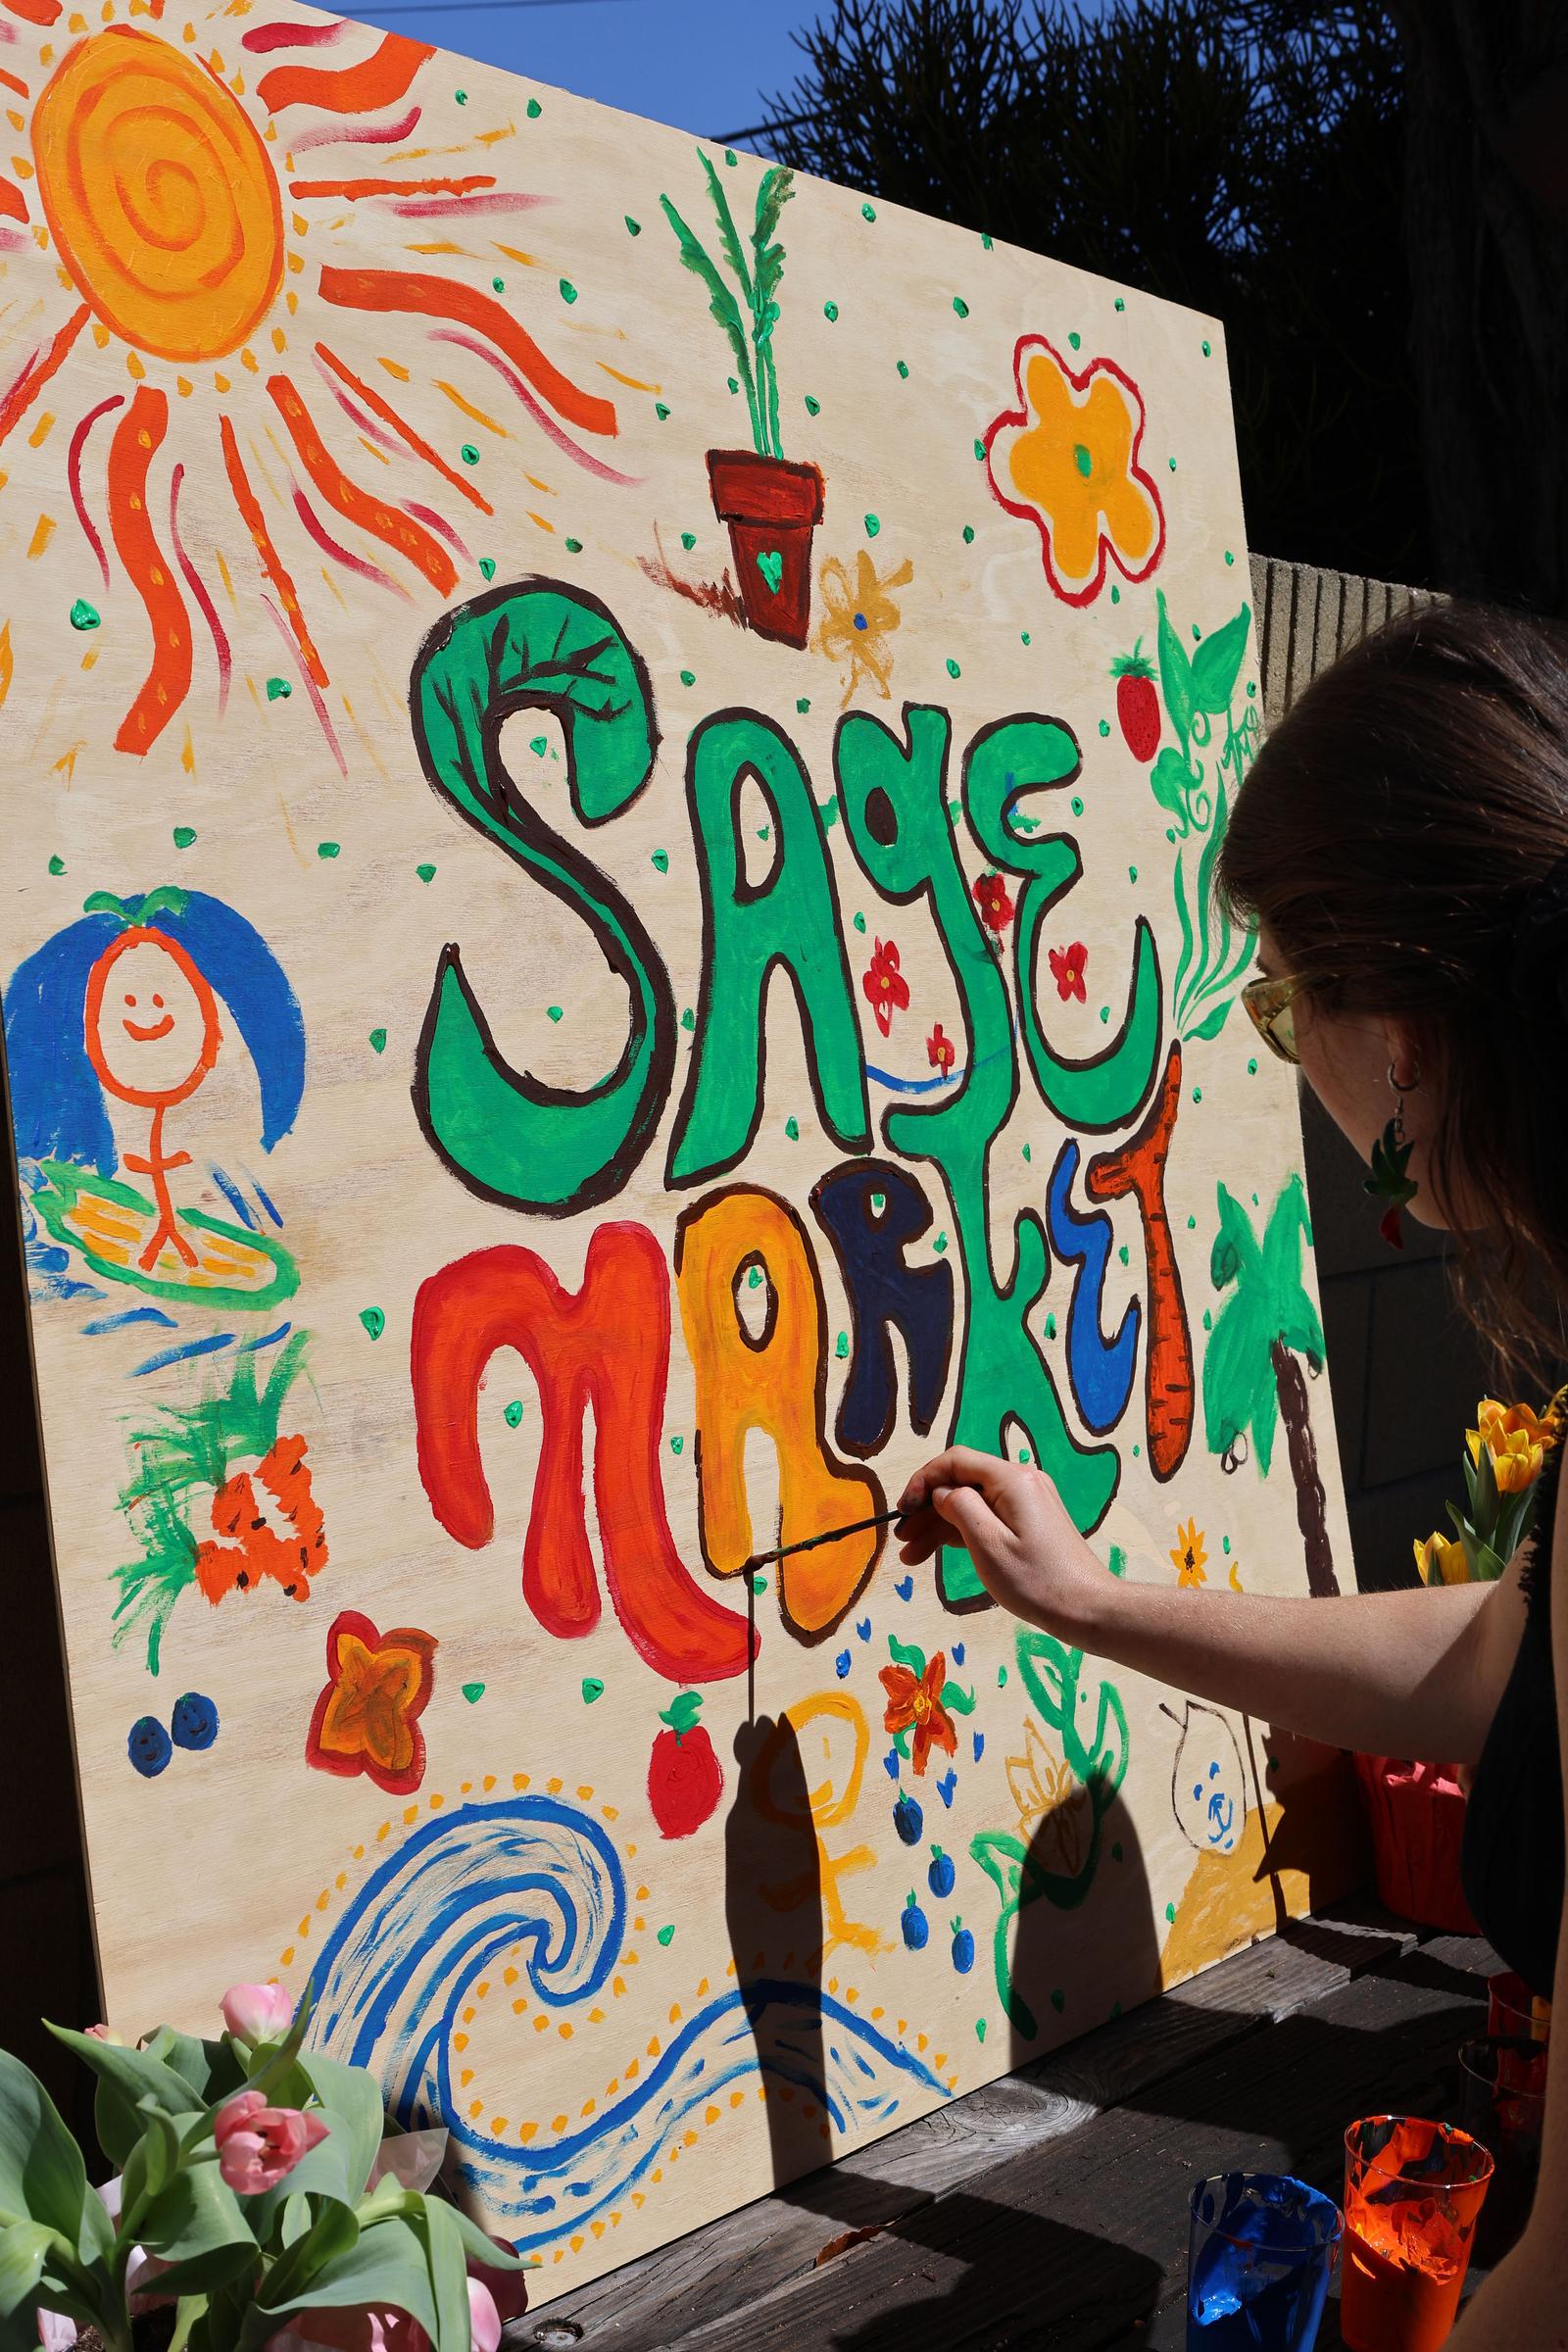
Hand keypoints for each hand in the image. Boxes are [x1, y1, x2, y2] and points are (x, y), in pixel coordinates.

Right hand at [896, 1447, 1110, 1640]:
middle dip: (927, 1509)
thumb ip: (959, 1508)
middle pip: (962, 1483)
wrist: (1087, 1608)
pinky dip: (963, 1531)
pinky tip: (939, 1551)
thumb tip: (941, 1492)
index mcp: (1011, 1479)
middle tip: (902, 1540)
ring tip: (912, 1556)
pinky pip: (988, 1516)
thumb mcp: (988, 1544)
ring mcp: (1027, 1501)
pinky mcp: (1030, 1521)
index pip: (955, 1461)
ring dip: (940, 1525)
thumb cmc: (1036, 1581)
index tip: (902, 1510)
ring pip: (972, 1502)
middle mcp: (1021, 1481)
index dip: (923, 1481)